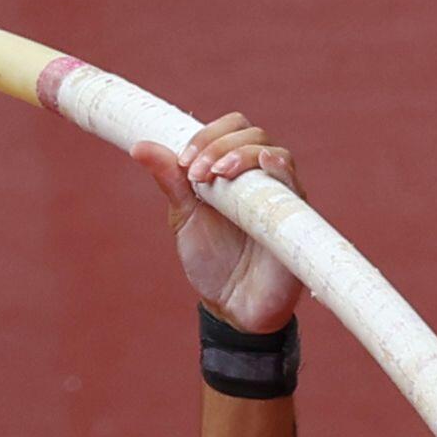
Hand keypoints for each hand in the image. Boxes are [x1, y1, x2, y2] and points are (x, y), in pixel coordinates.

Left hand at [129, 113, 302, 333]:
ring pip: (274, 153)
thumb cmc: (212, 260)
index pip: (232, 129)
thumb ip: (170, 180)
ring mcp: (282, 196)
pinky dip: (280, 167)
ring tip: (216, 175)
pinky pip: (295, 184)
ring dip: (242, 154)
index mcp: (235, 170)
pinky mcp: (296, 219)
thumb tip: (139, 147)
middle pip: (253, 135)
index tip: (182, 162)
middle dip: (220, 145)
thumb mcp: (185, 217)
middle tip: (196, 173)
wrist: (232, 307)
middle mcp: (262, 177)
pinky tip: (265, 163)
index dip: (208, 135)